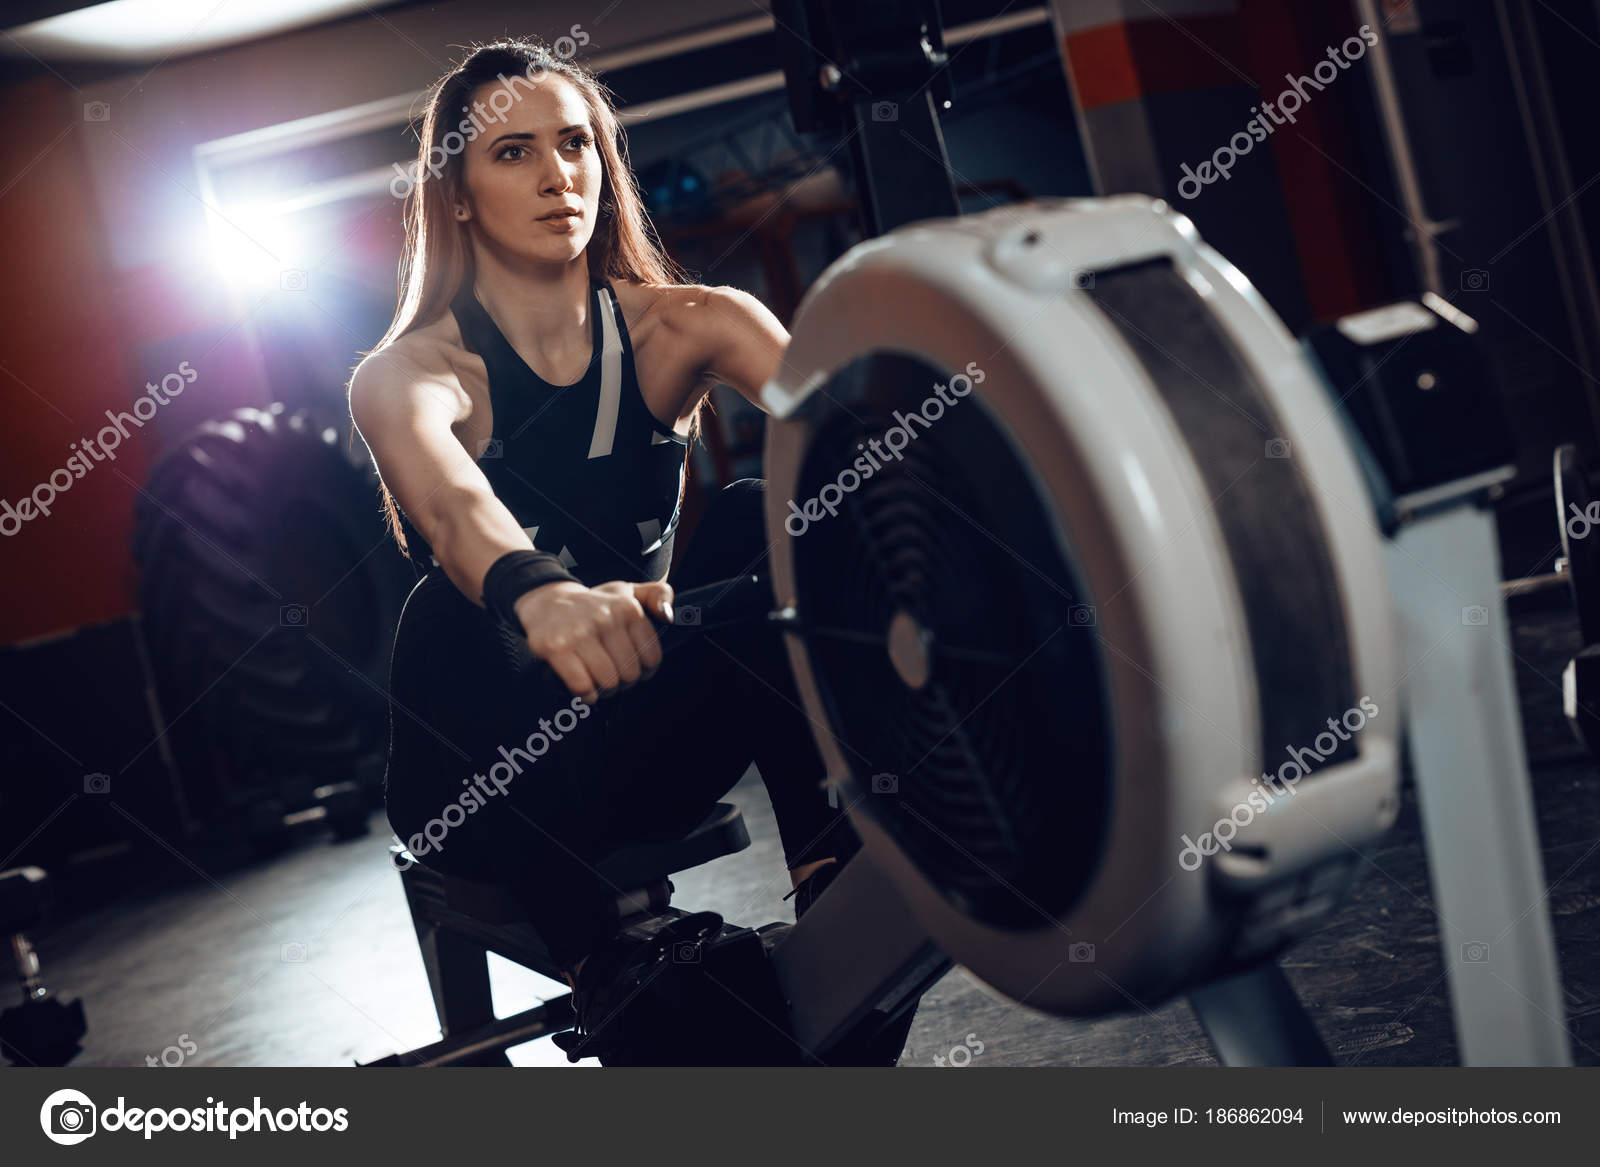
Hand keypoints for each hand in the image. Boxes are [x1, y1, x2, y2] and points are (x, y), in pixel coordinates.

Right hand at [512, 578, 674, 704]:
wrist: (546, 601)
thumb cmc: (592, 604)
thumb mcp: (628, 591)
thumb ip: (658, 595)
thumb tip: (668, 615)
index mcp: (627, 608)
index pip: (651, 657)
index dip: (645, 671)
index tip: (635, 669)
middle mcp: (605, 619)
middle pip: (629, 674)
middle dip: (623, 682)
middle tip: (613, 676)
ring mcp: (579, 633)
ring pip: (608, 683)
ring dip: (604, 690)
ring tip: (599, 682)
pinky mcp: (556, 648)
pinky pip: (582, 686)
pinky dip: (585, 695)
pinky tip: (584, 688)